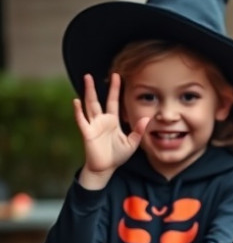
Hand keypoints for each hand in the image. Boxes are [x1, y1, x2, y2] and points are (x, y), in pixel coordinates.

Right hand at [74, 74, 147, 188]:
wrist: (106, 168)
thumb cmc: (117, 155)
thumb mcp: (132, 143)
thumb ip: (138, 130)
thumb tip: (147, 118)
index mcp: (112, 121)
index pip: (113, 101)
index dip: (115, 89)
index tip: (117, 76)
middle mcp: (101, 120)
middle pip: (97, 100)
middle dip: (95, 87)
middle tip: (91, 74)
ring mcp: (93, 125)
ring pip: (89, 106)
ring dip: (87, 93)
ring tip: (85, 79)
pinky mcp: (87, 133)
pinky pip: (82, 120)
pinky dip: (78, 111)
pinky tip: (76, 101)